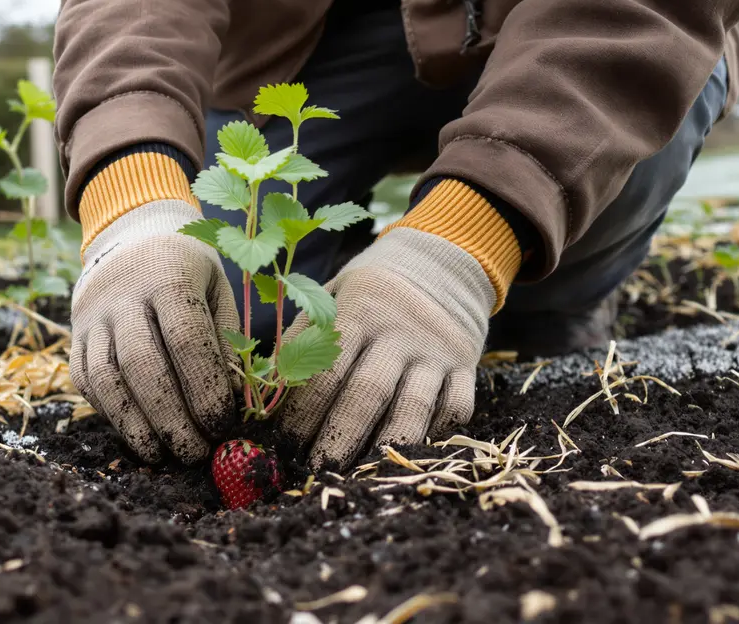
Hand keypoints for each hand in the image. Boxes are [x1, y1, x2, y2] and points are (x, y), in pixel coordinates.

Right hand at [70, 200, 241, 463]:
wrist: (130, 235)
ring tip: (163, 455)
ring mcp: (93, 318)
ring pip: (106, 379)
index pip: (186, 339)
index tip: (223, 424)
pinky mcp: (74, 337)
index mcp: (169, 276)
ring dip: (135, 425)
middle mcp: (123, 296)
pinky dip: (111, 414)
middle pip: (142, 365)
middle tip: (196, 453)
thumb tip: (238, 400)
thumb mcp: (217, 288)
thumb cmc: (188, 269)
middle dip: (171, 418)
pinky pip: (86, 381)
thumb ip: (227, 339)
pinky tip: (137, 436)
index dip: (205, 387)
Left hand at [276, 229, 493, 471]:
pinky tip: (411, 455)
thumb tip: (271, 383)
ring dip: (386, 445)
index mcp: (359, 311)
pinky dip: (436, 434)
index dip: (304, 410)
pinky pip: (456, 407)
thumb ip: (305, 334)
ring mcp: (437, 350)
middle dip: (339, 435)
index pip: (326, 368)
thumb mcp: (334, 294)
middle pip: (368, 392)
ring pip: (414, 406)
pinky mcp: (467, 365)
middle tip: (317, 468)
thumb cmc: (370, 290)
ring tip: (362, 475)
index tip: (284, 441)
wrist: (441, 262)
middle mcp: (400, 331)